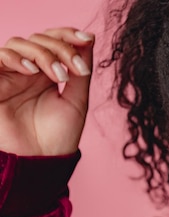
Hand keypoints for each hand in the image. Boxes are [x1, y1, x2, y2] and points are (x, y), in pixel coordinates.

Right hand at [0, 27, 93, 155]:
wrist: (41, 161)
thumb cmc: (59, 137)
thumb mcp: (76, 101)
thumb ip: (80, 72)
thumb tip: (89, 40)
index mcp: (49, 73)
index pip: (54, 41)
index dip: (68, 35)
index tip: (87, 39)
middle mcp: (28, 71)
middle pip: (39, 39)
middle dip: (61, 47)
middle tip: (76, 69)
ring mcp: (10, 76)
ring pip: (19, 44)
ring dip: (43, 53)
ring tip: (59, 75)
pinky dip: (16, 58)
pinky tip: (33, 70)